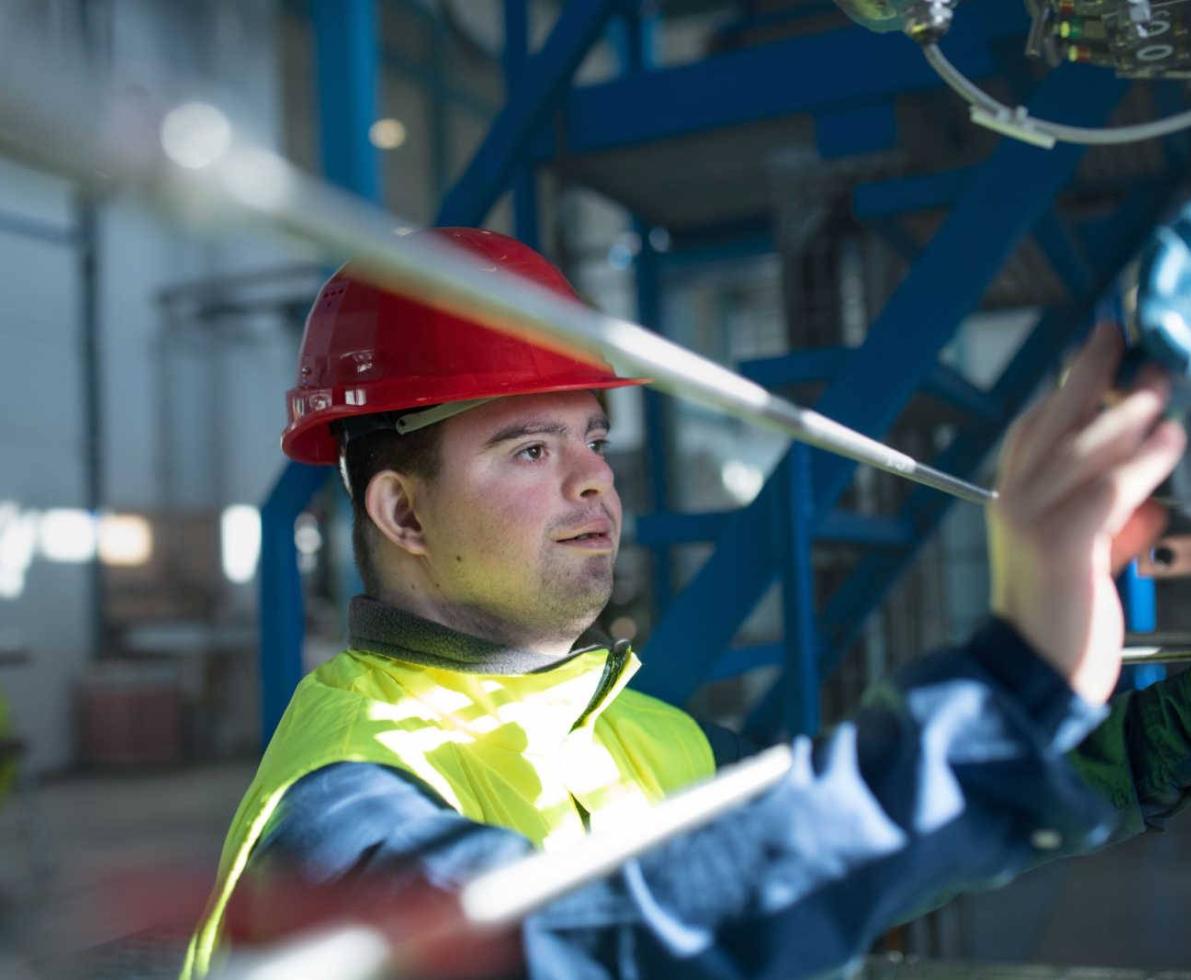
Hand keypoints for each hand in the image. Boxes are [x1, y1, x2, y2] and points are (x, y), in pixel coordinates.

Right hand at [988, 323, 1185, 704]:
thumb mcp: (1078, 554)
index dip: (1068, 385)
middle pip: (1051, 420)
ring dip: (1128, 412)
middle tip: (1123, 339)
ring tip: (1161, 390)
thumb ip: (1102, 518)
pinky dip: (1143, 461)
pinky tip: (1169, 441)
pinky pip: (1108, 488)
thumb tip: (1146, 494)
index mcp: (1010, 499)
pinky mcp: (1062, 545)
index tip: (1101, 353)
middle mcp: (1013, 502)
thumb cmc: (1058, 614)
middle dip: (1089, 373)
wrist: (1034, 670)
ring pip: (1083, 448)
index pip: (1033, 427)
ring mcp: (1033, 522)